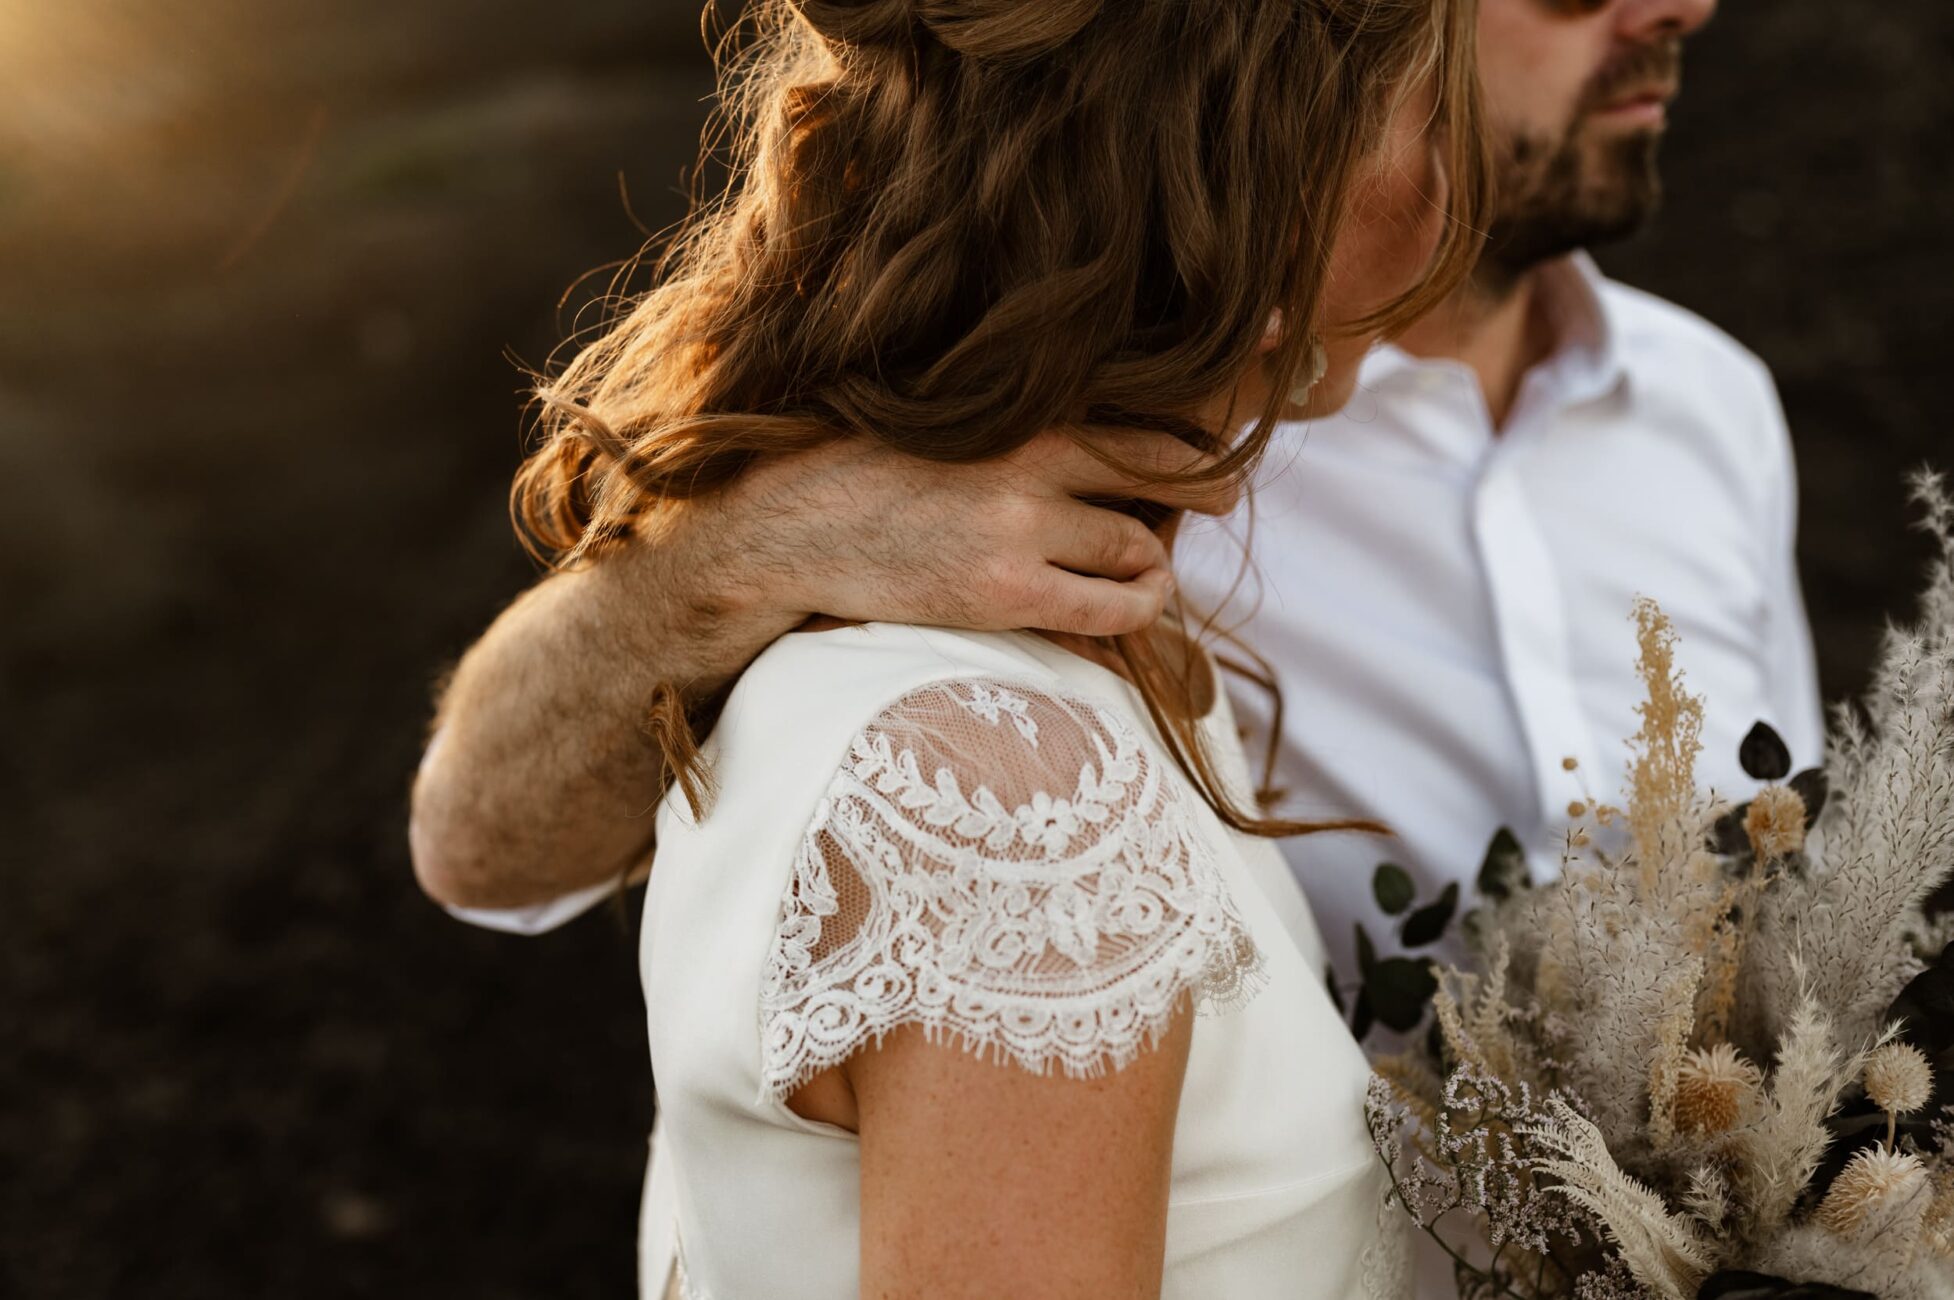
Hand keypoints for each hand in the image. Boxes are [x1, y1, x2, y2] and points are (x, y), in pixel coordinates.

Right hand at [702, 429, 1241, 637]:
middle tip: (1219, 496)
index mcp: (1018, 403)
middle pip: (1167, 466)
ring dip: (1157, 558)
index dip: (1201, 410)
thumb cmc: (859, 468)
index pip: (1143, 396)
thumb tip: (1079, 418)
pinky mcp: (1004, 591)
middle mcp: (1032, 456)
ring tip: (1149, 564)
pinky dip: (1138, 607)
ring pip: (1142, 544)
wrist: (786, 529)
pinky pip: (1112, 608)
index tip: (1231, 420)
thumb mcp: (941, 412)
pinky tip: (1135, 603)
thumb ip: (1014, 410)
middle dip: (1205, 485)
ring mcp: (1021, 526)